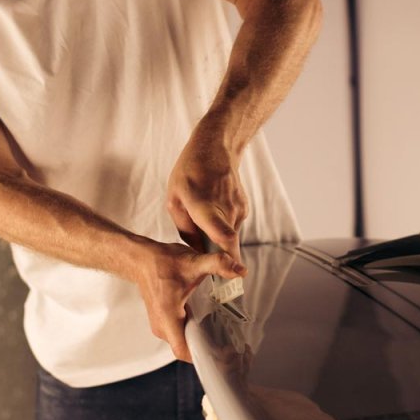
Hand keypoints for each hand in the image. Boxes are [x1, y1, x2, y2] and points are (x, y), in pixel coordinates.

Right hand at [136, 241, 246, 361]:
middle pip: (186, 349)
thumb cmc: (162, 262)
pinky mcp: (163, 320)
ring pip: (183, 341)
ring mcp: (161, 325)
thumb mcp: (193, 261)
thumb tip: (241, 271)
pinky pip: (180, 334)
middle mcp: (162, 326)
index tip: (223, 351)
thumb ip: (217, 264)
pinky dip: (194, 332)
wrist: (142, 259)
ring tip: (224, 336)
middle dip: (208, 349)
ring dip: (201, 340)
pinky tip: (209, 323)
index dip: (203, 355)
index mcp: (167, 317)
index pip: (183, 350)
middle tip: (231, 345)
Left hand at [166, 125, 248, 261]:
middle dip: (216, 256)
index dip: (226, 255)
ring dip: (216, 237)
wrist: (215, 149)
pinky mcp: (244, 208)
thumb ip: (185, 229)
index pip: (221, 233)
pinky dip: (223, 225)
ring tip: (203, 216)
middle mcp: (225, 208)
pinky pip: (232, 226)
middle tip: (206, 252)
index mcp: (202, 205)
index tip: (230, 271)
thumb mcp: (174, 199)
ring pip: (228, 236)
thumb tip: (198, 252)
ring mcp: (238, 208)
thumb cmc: (189, 173)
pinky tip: (214, 208)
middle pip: (226, 244)